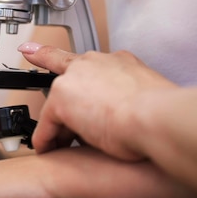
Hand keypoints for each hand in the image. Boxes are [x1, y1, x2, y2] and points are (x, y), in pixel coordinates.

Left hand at [19, 44, 175, 157]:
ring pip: (58, 104)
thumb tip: (128, 112)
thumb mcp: (148, 96)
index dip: (63, 53)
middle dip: (64, 100)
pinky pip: (47, 124)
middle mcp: (95, 62)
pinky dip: (47, 139)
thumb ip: (132, 95)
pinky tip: (49, 150)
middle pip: (68, 79)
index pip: (89, 60)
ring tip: (66, 145)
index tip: (36, 48)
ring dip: (60, 125)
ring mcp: (76, 77)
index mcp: (120, 62)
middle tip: (69, 127)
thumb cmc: (161, 114)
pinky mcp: (62, 97)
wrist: (155, 117)